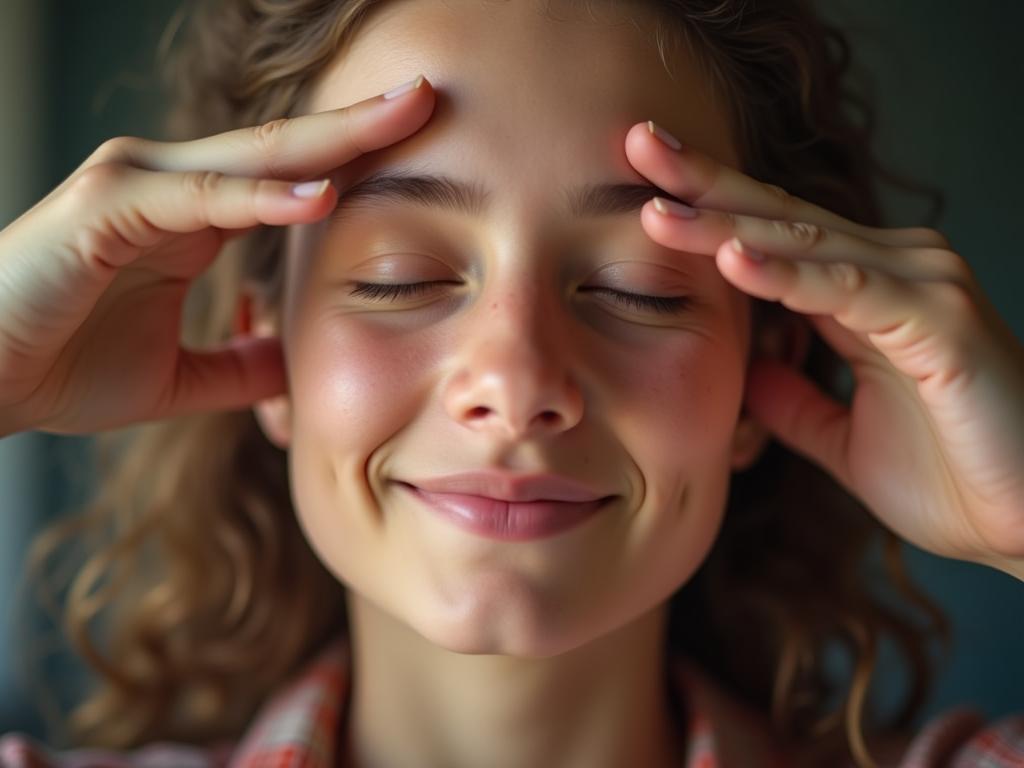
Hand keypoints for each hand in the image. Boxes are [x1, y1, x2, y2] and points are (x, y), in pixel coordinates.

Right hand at [0, 76, 433, 436]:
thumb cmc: (62, 366)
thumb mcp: (178, 377)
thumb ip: (239, 367)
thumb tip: (293, 372)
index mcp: (192, 219)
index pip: (288, 177)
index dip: (351, 161)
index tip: (419, 149)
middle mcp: (171, 187)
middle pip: (283, 148)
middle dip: (358, 124)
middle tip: (428, 96)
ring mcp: (137, 187)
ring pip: (251, 157)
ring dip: (329, 141)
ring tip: (402, 119)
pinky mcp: (106, 208)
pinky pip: (201, 199)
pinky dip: (260, 197)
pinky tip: (318, 197)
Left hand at [625, 121, 1023, 574]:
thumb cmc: (952, 476)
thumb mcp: (840, 436)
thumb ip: (794, 399)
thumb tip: (745, 373)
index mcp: (867, 290)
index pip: (773, 232)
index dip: (709, 204)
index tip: (643, 182)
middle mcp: (894, 269)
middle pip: (781, 215)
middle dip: (704, 183)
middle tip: (637, 144)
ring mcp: (920, 287)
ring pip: (806, 243)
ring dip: (726, 225)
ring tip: (657, 207)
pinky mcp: (938, 321)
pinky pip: (848, 291)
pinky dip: (788, 274)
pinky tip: (733, 259)